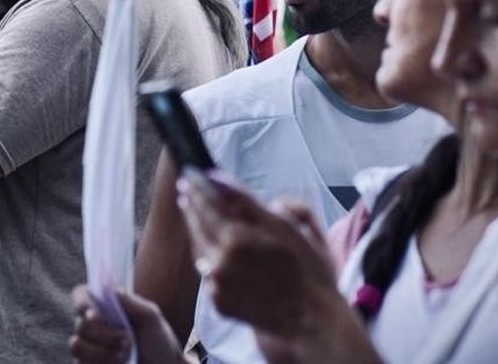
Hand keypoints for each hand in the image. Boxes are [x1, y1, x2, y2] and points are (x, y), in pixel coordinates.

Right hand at [70, 285, 183, 363]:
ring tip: (125, 357)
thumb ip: (130, 301)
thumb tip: (110, 289)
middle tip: (128, 342)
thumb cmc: (157, 341)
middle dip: (105, 335)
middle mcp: (91, 324)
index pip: (80, 295)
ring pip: (77, 346)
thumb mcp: (150, 318)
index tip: (93, 315)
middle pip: (80, 324)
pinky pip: (81, 363)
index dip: (82, 302)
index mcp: (104, 306)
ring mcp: (86, 347)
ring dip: (102, 353)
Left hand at [177, 172, 341, 335]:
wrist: (311, 323)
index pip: (209, 203)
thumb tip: (220, 181)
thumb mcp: (287, 227)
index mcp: (237, 238)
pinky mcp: (217, 301)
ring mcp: (217, 283)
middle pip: (198, 223)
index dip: (198, 186)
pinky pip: (207, 270)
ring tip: (193, 210)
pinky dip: (206, 253)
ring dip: (195, 226)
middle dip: (192, 203)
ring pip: (198, 246)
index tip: (190, 173)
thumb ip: (250, 202)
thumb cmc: (308, 272)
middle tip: (186, 187)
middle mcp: (220, 260)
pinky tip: (208, 243)